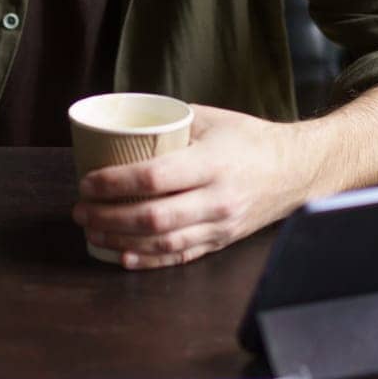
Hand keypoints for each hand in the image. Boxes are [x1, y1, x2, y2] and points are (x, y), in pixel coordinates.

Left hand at [70, 105, 313, 269]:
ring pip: (163, 241)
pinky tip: (123, 256)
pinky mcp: (221, 242)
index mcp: (211, 162)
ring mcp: (220, 225)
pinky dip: (149, 260)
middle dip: (108, 216)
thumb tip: (124, 124)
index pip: (153, 177)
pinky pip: (181, 257)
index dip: (114, 183)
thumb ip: (170, 122)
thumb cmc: (250, 139)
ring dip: (121, 240)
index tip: (87, 181)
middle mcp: (216, 198)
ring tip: (92, 231)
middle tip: (81, 210)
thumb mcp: (211, 119)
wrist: (297, 170)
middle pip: (153, 216)